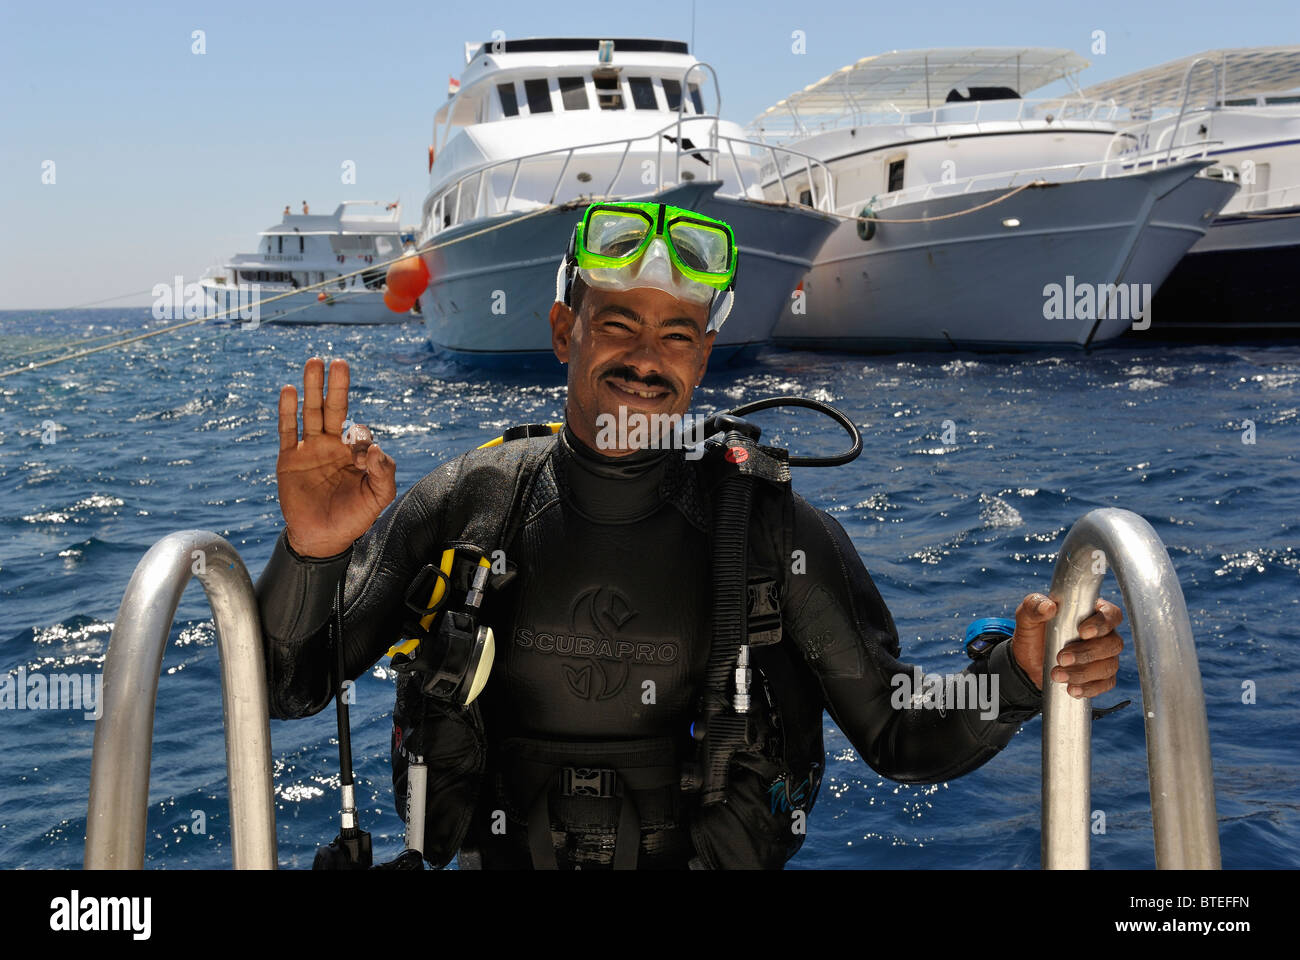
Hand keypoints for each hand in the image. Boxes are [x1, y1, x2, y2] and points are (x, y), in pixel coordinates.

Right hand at [276, 357, 396, 556]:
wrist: (322, 538)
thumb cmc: (353, 518)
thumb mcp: (378, 498)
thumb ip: (385, 473)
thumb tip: (375, 447)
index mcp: (355, 452)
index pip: (359, 433)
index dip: (361, 440)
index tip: (360, 460)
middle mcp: (332, 445)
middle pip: (334, 409)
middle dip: (337, 386)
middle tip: (338, 362)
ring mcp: (310, 449)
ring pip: (311, 412)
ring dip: (313, 388)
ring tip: (314, 362)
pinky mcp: (289, 458)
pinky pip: (288, 430)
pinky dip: (288, 410)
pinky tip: (290, 390)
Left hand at [1010, 593, 1124, 697]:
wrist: (1028, 663)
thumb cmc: (1033, 633)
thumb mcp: (1027, 617)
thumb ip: (1033, 606)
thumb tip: (1048, 606)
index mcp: (1091, 613)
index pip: (1111, 614)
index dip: (1102, 624)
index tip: (1083, 632)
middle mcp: (1104, 635)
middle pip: (1112, 644)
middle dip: (1087, 653)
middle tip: (1061, 658)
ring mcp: (1105, 657)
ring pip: (1109, 666)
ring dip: (1083, 673)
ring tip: (1057, 675)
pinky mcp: (1102, 677)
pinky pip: (1105, 684)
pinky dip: (1089, 688)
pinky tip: (1072, 689)